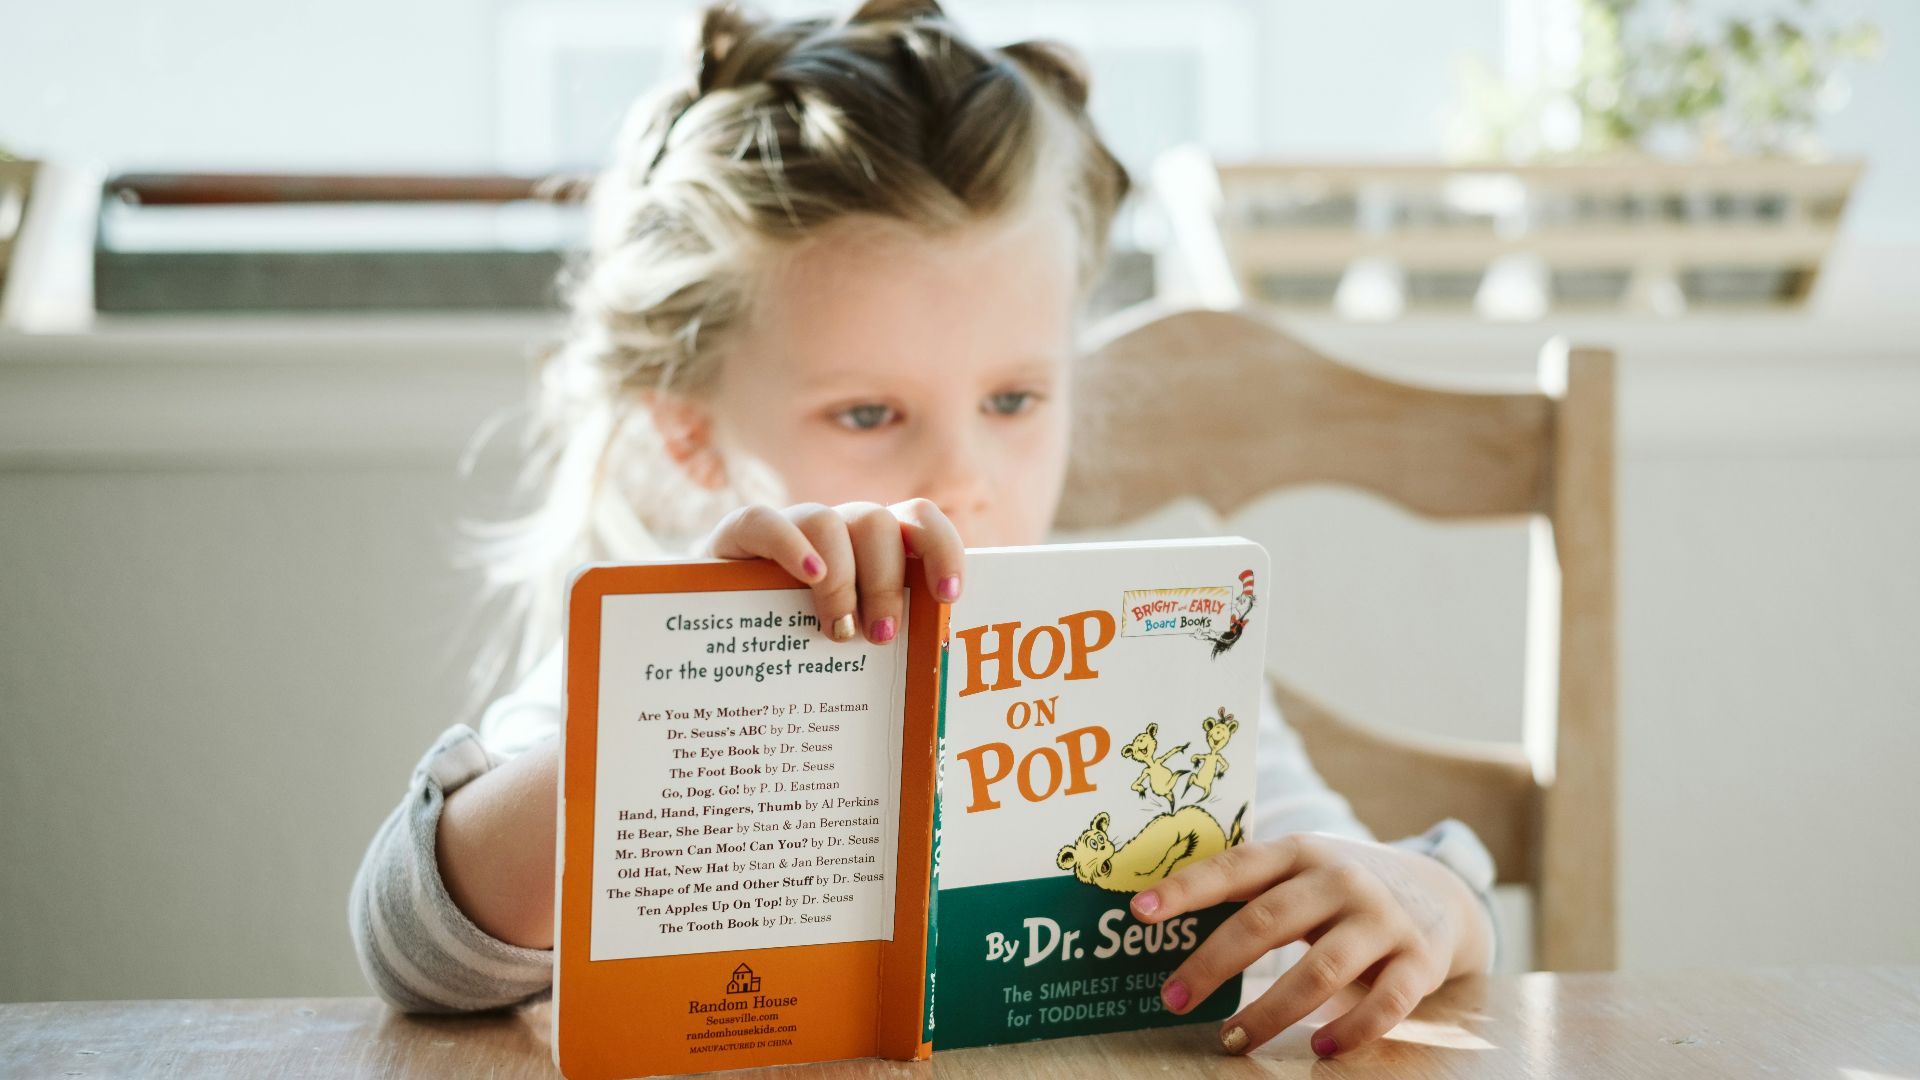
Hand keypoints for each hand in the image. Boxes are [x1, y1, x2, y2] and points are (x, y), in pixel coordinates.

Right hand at [694, 500, 964, 643]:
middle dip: (888, 582)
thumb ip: (880, 644)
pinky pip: (767, 522)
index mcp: (872, 549)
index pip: (918, 521)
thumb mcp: (845, 645)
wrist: (712, 636)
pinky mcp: (740, 535)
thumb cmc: (794, 649)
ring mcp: (790, 528)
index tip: (949, 595)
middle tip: (881, 637)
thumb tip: (927, 693)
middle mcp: (837, 530)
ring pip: (831, 521)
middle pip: (878, 523)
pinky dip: (793, 547)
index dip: (941, 549)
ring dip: (844, 579)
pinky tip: (808, 579)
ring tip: (838, 632)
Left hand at [1130, 831, 1492, 1057]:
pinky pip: (1385, 1004)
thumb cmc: (1340, 890)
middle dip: (1213, 963)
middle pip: (1267, 921)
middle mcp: (1340, 879)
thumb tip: (1160, 921)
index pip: (1235, 867)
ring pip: (1319, 970)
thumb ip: (1249, 890)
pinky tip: (1319, 1049)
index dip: (1186, 888)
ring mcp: (1382, 920)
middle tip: (1172, 999)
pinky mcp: (1419, 960)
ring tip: (1231, 1041)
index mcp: (1299, 852)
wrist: (1439, 892)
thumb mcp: (1300, 872)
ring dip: (1269, 1012)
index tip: (1139, 910)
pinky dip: (1350, 1030)